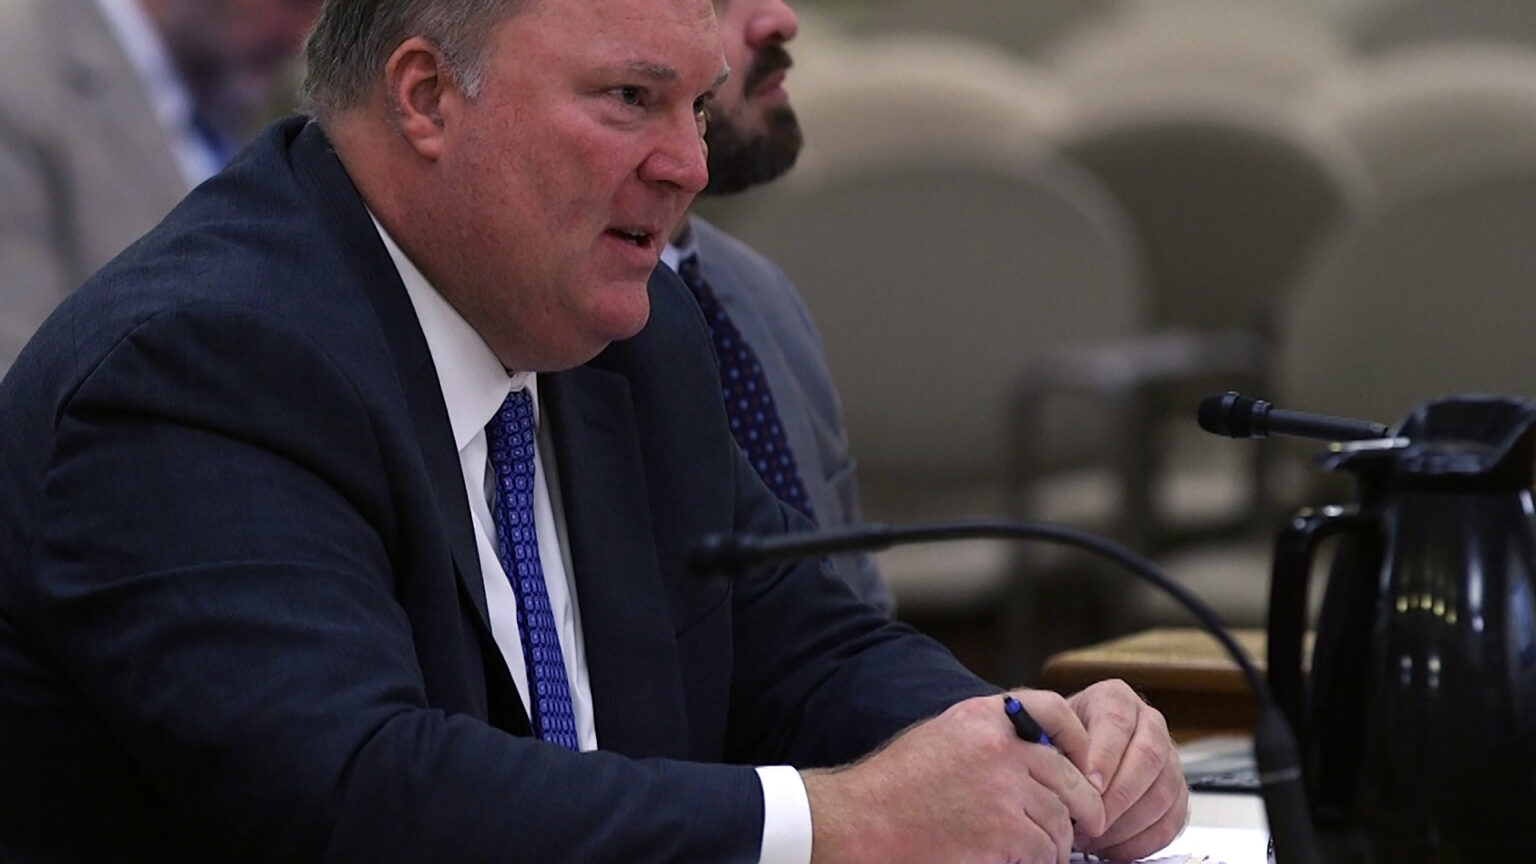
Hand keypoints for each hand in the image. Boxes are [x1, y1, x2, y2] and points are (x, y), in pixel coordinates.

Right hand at [803, 692, 1106, 863]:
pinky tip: (1020, 860)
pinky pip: (1045, 851)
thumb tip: (1039, 753)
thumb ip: (990, 736)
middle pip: (1071, 778)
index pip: (1056, 710)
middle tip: (1085, 826)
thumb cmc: (897, 785)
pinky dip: (1040, 861)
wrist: (863, 820)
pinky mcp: (1004, 832)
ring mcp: (1005, 791)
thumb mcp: (944, 736)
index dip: (1080, 740)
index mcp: (985, 717)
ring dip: (1057, 843)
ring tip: (1040, 850)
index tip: (1084, 767)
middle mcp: (1001, 747)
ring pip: (1061, 822)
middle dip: (1083, 808)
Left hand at [1065, 680, 1188, 860]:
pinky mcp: (1177, 791)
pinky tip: (1113, 847)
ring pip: (1163, 792)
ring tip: (1094, 837)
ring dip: (1128, 822)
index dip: (1105, 756)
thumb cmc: (1057, 740)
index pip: (1117, 722)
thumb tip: (1059, 774)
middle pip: (1148, 758)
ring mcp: (1168, 757)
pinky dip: (1143, 841)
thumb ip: (1053, 743)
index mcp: (1115, 698)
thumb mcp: (1048, 729)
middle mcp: (1148, 722)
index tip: (1088, 785)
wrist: (1071, 750)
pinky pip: (1171, 820)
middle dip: (1118, 796)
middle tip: (1090, 820)